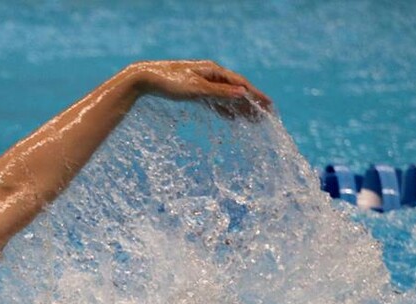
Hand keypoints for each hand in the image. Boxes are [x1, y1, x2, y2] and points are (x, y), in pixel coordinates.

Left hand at [133, 60, 271, 115]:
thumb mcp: (196, 89)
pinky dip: (225, 109)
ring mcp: (203, 83)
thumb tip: (244, 93)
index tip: (270, 107)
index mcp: (214, 71)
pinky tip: (231, 118)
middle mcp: (211, 75)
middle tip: (266, 118)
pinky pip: (214, 101)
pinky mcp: (193, 91)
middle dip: (251, 104)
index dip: (257, 96)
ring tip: (253, 121)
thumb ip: (220, 92)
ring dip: (240, 108)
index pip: (241, 84)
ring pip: (226, 97)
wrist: (145, 79)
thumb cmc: (170, 83)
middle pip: (236, 90)